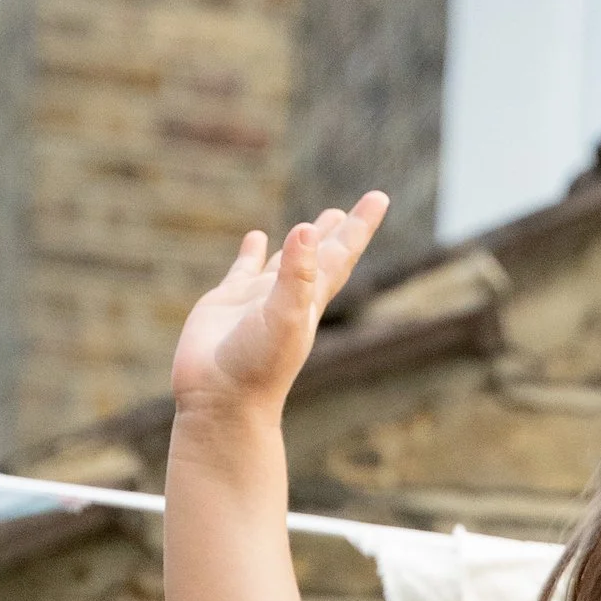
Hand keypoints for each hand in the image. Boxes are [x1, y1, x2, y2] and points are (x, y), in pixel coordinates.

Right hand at [171, 194, 388, 422]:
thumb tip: (307, 229)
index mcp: (310, 301)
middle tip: (351, 210)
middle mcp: (288, 298)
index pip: (340, 254)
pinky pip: (243, 270)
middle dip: (337, 232)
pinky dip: (252, 252)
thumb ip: (297, 275)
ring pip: (284, 262)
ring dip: (299, 243)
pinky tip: (256, 238)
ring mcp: (257, 300)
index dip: (359, 226)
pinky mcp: (226, 303)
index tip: (380, 197)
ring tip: (312, 223)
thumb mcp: (283, 317)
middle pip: (320, 256)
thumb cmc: (257, 367)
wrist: (221, 403)